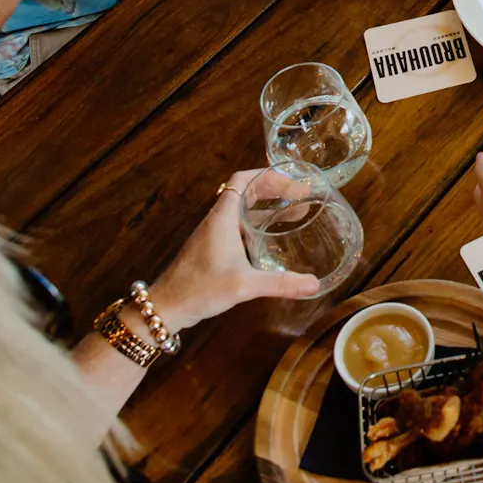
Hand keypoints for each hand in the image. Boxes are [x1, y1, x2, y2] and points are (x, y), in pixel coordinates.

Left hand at [149, 170, 320, 330]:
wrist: (167, 306)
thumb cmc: (200, 288)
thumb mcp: (244, 285)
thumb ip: (280, 284)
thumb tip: (314, 284)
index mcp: (223, 217)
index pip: (243, 180)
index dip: (269, 175)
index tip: (293, 183)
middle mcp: (218, 220)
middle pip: (246, 191)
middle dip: (274, 189)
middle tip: (301, 196)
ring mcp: (214, 234)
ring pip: (243, 210)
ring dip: (268, 207)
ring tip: (295, 213)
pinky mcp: (213, 248)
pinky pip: (240, 226)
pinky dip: (259, 224)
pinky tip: (272, 240)